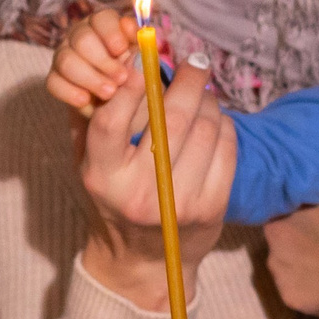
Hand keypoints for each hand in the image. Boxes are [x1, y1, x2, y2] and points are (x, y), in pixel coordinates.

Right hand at [46, 10, 139, 115]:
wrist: (117, 112)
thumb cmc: (134, 84)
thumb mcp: (144, 70)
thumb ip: (143, 55)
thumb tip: (143, 42)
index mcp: (107, 28)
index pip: (103, 18)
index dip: (111, 32)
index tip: (121, 49)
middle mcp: (82, 37)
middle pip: (83, 38)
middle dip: (103, 61)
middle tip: (121, 79)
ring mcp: (65, 56)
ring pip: (66, 60)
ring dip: (90, 78)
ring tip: (109, 93)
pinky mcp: (55, 78)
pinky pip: (53, 82)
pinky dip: (70, 93)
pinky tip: (86, 101)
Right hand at [74, 53, 231, 305]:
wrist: (143, 260)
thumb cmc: (115, 197)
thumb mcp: (91, 164)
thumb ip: (95, 116)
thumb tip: (125, 59)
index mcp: (102, 177)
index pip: (111, 122)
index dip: (130, 86)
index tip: (144, 58)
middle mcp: (138, 193)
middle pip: (170, 119)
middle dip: (187, 81)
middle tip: (194, 61)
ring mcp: (178, 203)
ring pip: (205, 129)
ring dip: (208, 101)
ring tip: (203, 93)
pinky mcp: (211, 208)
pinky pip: (226, 149)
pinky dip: (225, 126)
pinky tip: (216, 121)